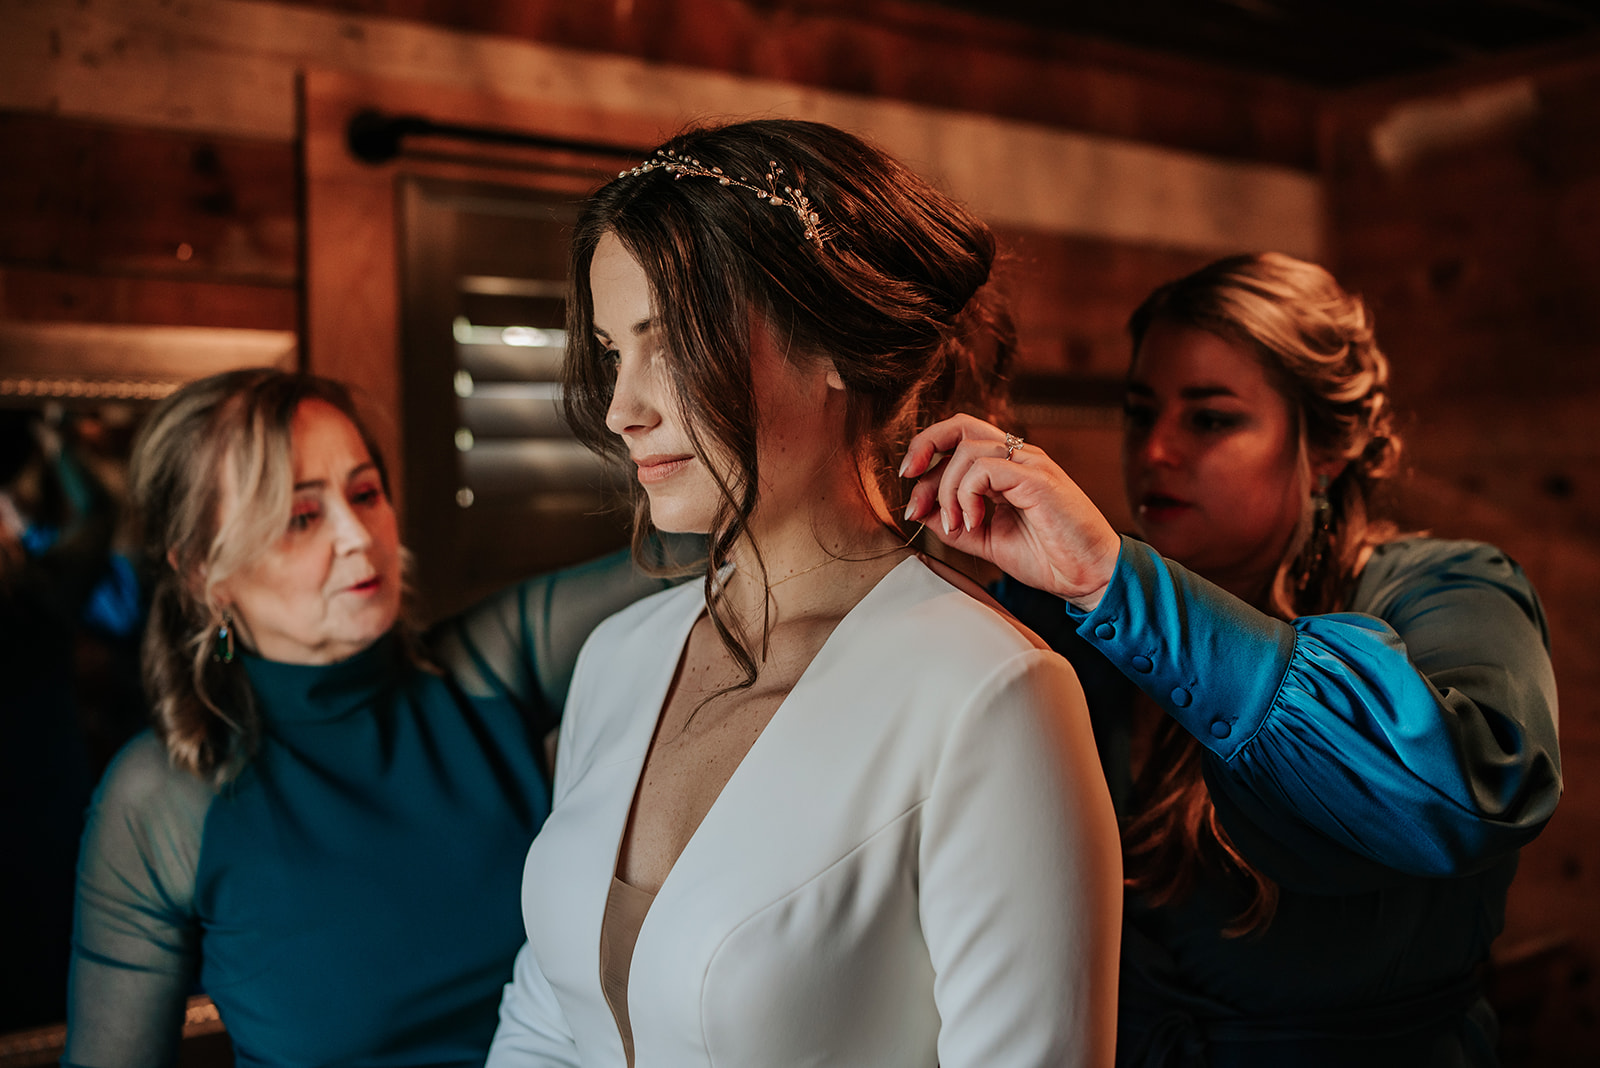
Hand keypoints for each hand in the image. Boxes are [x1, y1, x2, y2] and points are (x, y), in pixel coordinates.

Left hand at [900, 415, 1121, 609]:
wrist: (1090, 576)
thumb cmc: (1049, 558)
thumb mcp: (986, 540)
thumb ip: (953, 523)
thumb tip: (917, 510)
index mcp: (1007, 467)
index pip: (957, 441)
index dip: (925, 462)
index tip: (912, 498)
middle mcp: (1019, 457)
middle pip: (960, 425)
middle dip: (924, 446)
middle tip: (910, 480)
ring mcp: (1030, 464)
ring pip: (967, 450)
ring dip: (948, 491)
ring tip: (958, 525)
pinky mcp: (1038, 479)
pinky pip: (986, 468)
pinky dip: (967, 495)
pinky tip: (974, 522)